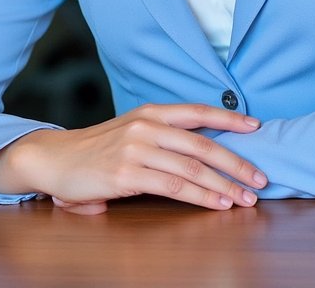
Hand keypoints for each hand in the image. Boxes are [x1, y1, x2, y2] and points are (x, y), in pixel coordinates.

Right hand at [0, 103, 266, 213]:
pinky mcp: (127, 174)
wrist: (53, 159)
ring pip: (193, 168)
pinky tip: (217, 204)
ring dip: (224, 186)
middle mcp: (147, 127)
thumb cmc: (96, 150)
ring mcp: (137, 150)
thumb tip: (201, 153)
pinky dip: (200, 196)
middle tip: (260, 179)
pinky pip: (173, 187)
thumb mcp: (131, 132)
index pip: (198, 111)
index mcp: (151, 113)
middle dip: (237, 163)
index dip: (229, 119)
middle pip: (203, 144)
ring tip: (245, 199)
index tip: (256, 127)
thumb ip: (162, 138)